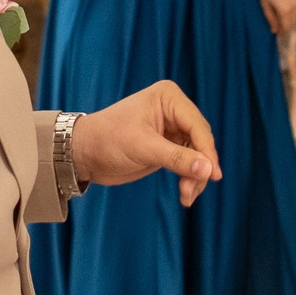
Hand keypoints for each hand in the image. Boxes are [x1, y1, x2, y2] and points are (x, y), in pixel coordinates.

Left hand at [72, 81, 220, 205]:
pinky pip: (187, 162)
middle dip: (200, 167)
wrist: (82, 153)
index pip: (197, 126)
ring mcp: (172, 128)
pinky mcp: (168, 146)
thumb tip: (208, 170)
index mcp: (168, 97)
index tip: (213, 175)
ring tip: (186, 196)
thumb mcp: (143, 148)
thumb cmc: (106, 140)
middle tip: (192, 189)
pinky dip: (188, 178)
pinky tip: (185, 193)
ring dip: (195, 176)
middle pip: (200, 140)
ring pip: (197, 154)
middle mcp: (173, 109)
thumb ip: (177, 158)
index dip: (207, 152)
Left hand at [259, 0, 295, 34]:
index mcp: (284, 10)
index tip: (277, 33)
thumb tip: (274, 31)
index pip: (285, 27)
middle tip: (279, 28)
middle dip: (285, 27)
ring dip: (291, 21)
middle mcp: (294, 7)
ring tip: (284, 22)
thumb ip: (270, 18)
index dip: (281, 32)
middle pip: (291, 23)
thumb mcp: (264, 3)